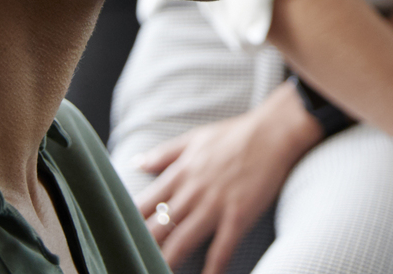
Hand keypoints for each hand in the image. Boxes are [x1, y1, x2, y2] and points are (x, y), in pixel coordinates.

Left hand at [132, 84, 321, 273]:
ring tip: (155, 273)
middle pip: (158, 227)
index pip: (145, 204)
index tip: (118, 238)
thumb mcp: (194, 138)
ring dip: (167, 261)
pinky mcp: (238, 214)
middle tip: (131, 260)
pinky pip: (222, 247)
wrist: (273, 132)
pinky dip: (213, 267)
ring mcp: (214, 205)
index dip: (129, 224)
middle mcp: (192, 191)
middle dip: (142, 248)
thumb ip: (164, 154)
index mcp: (180, 173)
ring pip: (182, 241)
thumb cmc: (235, 134)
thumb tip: (136, 162)